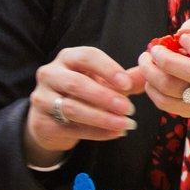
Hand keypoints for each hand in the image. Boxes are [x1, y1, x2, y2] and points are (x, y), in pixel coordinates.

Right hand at [24, 46, 141, 165]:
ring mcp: (42, 98)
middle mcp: (50, 74)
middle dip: (105, 97)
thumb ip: (125, 78)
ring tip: (126, 124)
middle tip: (130, 109)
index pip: (87, 56)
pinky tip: (115, 133)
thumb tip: (148, 73)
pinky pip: (71, 128)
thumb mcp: (102, 81)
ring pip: (72, 108)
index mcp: (67, 58)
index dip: (108, 69)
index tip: (127, 85)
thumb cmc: (82, 92)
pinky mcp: (41, 122)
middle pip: (76, 84)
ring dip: (102, 118)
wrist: (51, 118)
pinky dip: (96, 132)